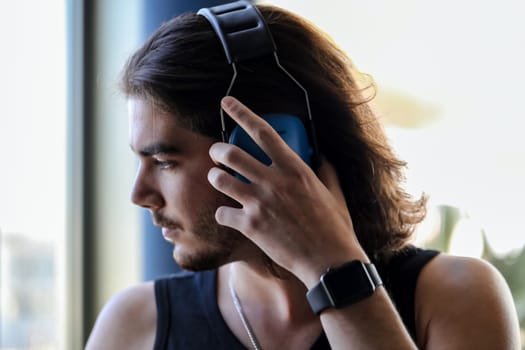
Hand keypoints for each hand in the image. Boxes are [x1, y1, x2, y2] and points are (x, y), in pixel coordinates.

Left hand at [207, 96, 367, 286]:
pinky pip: (221, 212)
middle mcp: (274, 182)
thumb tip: (321, 156)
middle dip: (217, 150)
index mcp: (294, 169)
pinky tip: (229, 215)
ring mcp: (260, 203)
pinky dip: (222, 212)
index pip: (263, 131)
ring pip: (220, 180)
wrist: (329, 261)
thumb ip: (325, 170)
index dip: (241, 113)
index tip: (227, 102)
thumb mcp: (334, 192)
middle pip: (231, 154)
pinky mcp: (250, 226)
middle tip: (216, 153)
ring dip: (215, 177)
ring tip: (219, 180)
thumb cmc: (334, 227)